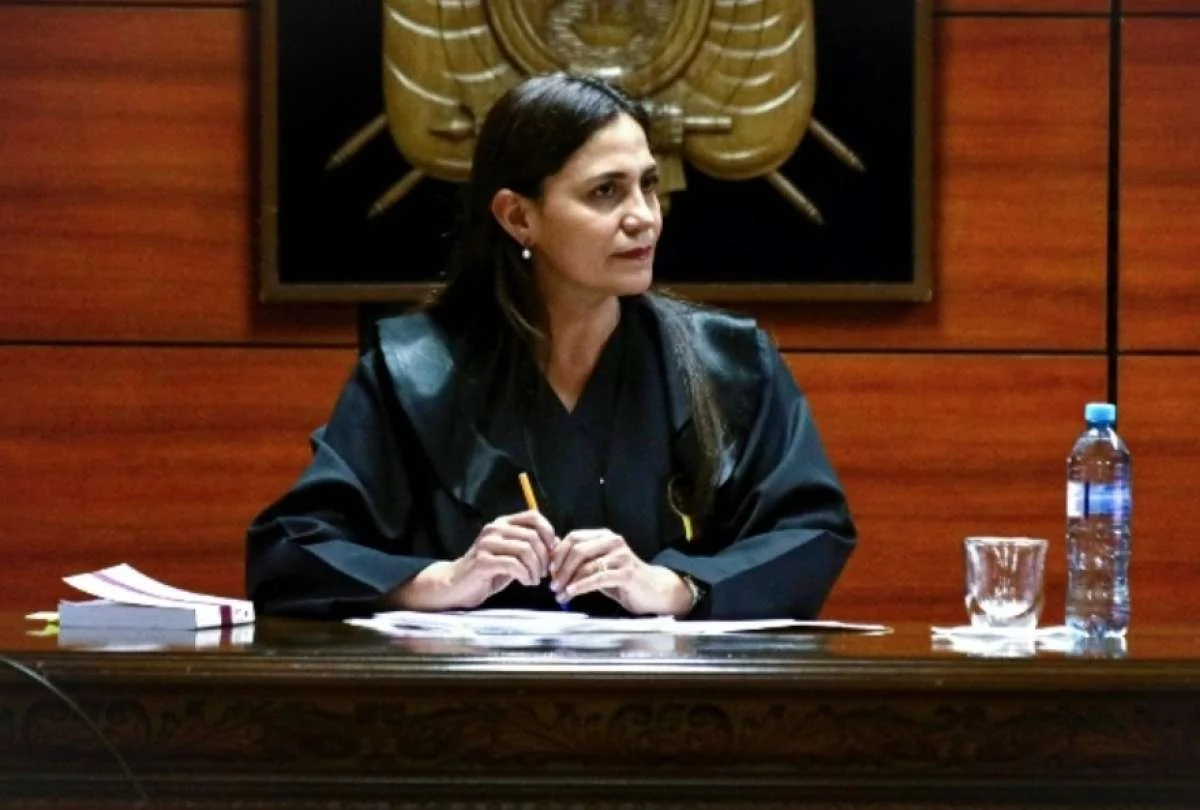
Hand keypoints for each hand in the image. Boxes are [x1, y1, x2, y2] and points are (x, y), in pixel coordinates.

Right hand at [389, 510, 555, 610]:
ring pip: (525, 550)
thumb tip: (556, 544)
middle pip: (532, 536)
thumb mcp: (512, 556)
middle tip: (544, 573)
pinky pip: (514, 565)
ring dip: (536, 569)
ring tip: (534, 580)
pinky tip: (526, 582)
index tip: (551, 552)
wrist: (457, 585)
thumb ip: (530, 548)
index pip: (533, 516)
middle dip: (544, 557)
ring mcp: (487, 543)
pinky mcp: (483, 560)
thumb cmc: (489, 572)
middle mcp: (495, 528)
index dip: (548, 532)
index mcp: (503, 523)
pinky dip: (526, 575)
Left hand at [549, 529, 693, 615]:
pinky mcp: (626, 573)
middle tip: (553, 585)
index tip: (549, 571)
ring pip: (586, 565)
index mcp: (604, 536)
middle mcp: (613, 541)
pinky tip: (572, 593)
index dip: (558, 554)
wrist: (653, 591)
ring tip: (560, 595)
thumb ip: (580, 561)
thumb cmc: (622, 579)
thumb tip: (553, 560)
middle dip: (561, 568)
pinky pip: (598, 578)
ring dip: (569, 582)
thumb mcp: (598, 566)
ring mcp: (621, 556)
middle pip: (577, 549)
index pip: (573, 537)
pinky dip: (581, 586)